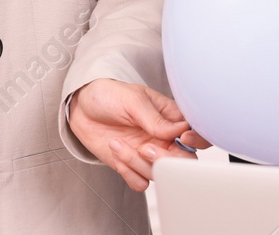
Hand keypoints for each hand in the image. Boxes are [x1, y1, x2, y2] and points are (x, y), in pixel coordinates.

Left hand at [67, 79, 207, 191]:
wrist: (81, 108)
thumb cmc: (109, 95)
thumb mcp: (132, 100)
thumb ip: (156, 119)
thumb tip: (179, 130)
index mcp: (171, 118)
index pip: (197, 134)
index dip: (196, 140)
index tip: (182, 138)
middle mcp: (164, 139)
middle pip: (184, 162)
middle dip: (165, 160)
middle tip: (145, 148)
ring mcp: (150, 154)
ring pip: (161, 174)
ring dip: (138, 163)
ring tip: (118, 143)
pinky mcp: (133, 167)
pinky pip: (141, 182)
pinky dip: (128, 172)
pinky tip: (117, 153)